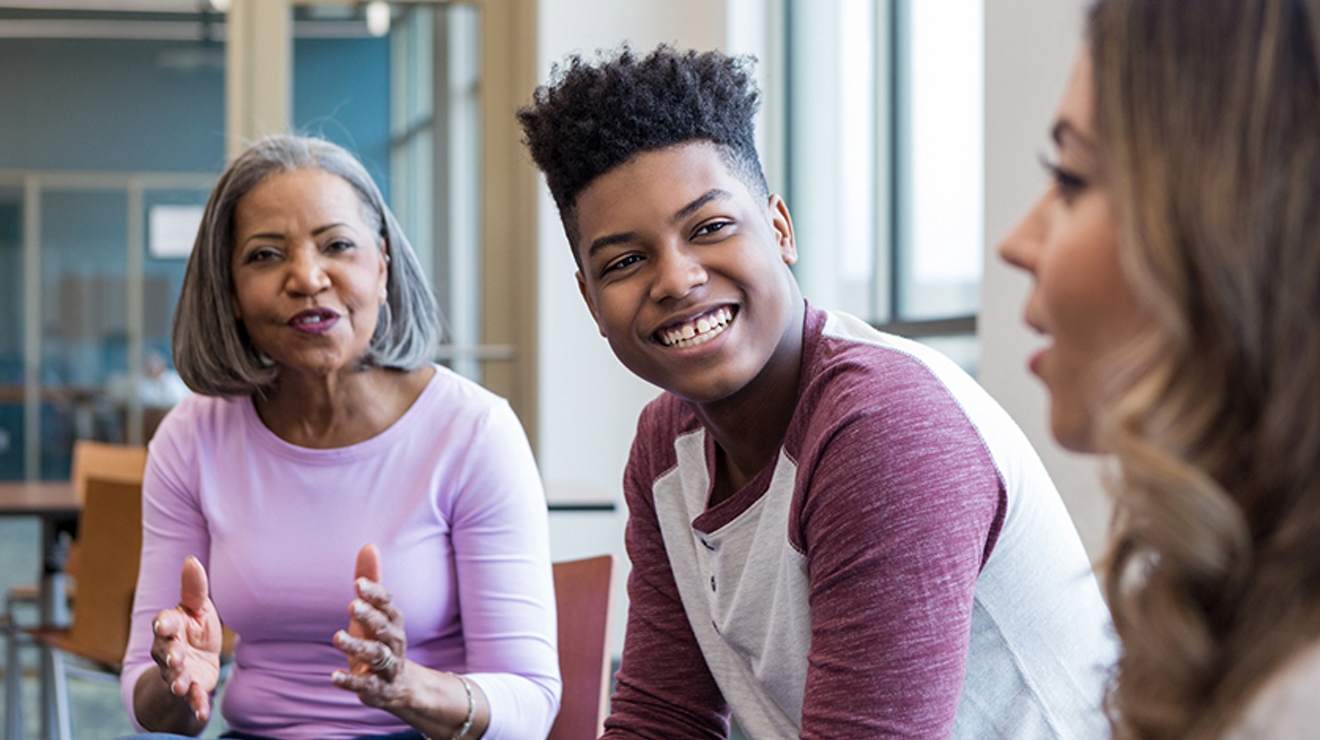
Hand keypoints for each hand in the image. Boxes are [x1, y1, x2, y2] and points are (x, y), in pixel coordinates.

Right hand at [149, 556, 222, 721]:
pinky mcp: (188, 691)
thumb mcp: (198, 609)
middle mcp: (168, 651)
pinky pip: (190, 700)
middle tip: (177, 657)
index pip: (164, 624)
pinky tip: (203, 711)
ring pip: (173, 676)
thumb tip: (191, 560)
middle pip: (164, 653)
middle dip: (170, 655)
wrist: (196, 667)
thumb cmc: (195, 632)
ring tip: (182, 684)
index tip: (164, 625)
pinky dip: (196, 705)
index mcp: (172, 628)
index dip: (164, 625)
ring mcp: (176, 673)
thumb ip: (194, 589)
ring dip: (178, 680)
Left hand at [332, 544, 410, 708]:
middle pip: (384, 627)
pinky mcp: (377, 688)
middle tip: (352, 606)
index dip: (375, 594)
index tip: (358, 583)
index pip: (387, 604)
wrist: (398, 686)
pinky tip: (334, 676)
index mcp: (393, 620)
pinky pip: (366, 684)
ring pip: (376, 655)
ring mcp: (387, 666)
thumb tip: (369, 546)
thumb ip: (371, 581)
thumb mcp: (374, 611)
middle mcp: (394, 642)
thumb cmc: (380, 640)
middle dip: (370, 617)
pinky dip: (351, 681)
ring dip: (357, 647)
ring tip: (336, 638)